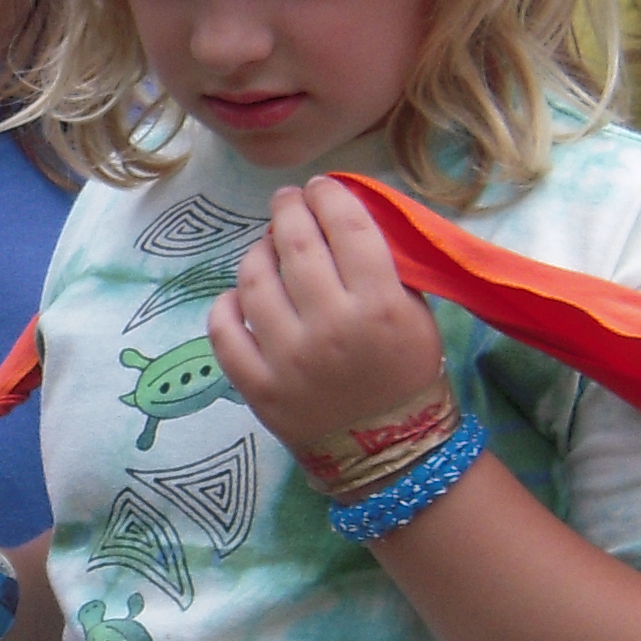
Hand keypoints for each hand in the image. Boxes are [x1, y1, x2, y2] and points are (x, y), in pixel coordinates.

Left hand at [204, 179, 447, 460]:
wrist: (392, 453)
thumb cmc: (408, 375)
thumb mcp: (416, 314)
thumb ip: (385, 266)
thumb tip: (343, 216)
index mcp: (379, 305)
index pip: (346, 226)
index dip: (329, 196)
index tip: (320, 187)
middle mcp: (330, 327)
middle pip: (296, 245)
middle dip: (288, 211)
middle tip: (287, 201)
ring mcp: (288, 359)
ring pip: (254, 281)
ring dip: (257, 252)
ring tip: (267, 246)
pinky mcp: (258, 388)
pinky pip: (224, 332)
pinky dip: (226, 305)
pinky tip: (237, 296)